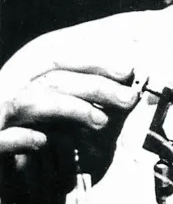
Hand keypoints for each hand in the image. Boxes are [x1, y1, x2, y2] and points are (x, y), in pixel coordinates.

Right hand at [0, 54, 139, 154]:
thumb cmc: (22, 144)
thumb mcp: (54, 118)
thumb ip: (80, 103)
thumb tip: (123, 95)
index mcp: (23, 79)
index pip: (60, 59)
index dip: (94, 62)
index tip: (129, 70)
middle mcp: (7, 91)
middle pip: (55, 79)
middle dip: (95, 86)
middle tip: (130, 98)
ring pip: (32, 101)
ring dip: (71, 109)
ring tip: (102, 122)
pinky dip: (19, 138)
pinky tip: (41, 142)